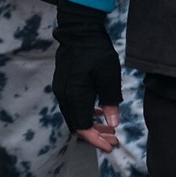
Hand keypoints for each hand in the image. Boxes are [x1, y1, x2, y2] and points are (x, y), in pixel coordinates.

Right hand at [52, 0, 123, 152]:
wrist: (79, 30)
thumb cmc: (96, 51)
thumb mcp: (109, 77)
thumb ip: (110, 101)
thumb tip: (113, 123)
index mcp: (75, 96)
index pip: (83, 127)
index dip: (96, 140)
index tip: (111, 146)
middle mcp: (64, 95)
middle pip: (76, 124)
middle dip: (95, 135)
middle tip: (113, 139)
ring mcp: (62, 89)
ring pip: (74, 115)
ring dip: (90, 125)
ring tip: (109, 128)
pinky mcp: (63, 83)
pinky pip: (72, 106)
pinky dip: (85, 113)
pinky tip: (98, 112)